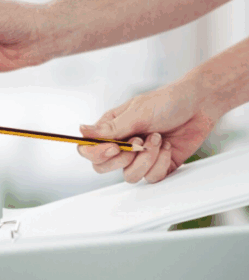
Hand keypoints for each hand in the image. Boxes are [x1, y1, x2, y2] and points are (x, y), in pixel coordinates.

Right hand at [76, 79, 216, 182]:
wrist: (200, 105)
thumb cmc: (168, 101)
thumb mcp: (137, 112)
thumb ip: (110, 128)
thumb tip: (80, 131)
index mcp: (110, 129)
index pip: (88, 149)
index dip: (96, 154)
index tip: (114, 148)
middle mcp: (122, 144)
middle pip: (103, 167)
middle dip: (123, 159)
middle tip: (138, 144)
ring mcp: (139, 157)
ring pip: (129, 175)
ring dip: (146, 159)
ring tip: (158, 139)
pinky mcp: (158, 165)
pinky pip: (151, 177)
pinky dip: (161, 163)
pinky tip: (167, 146)